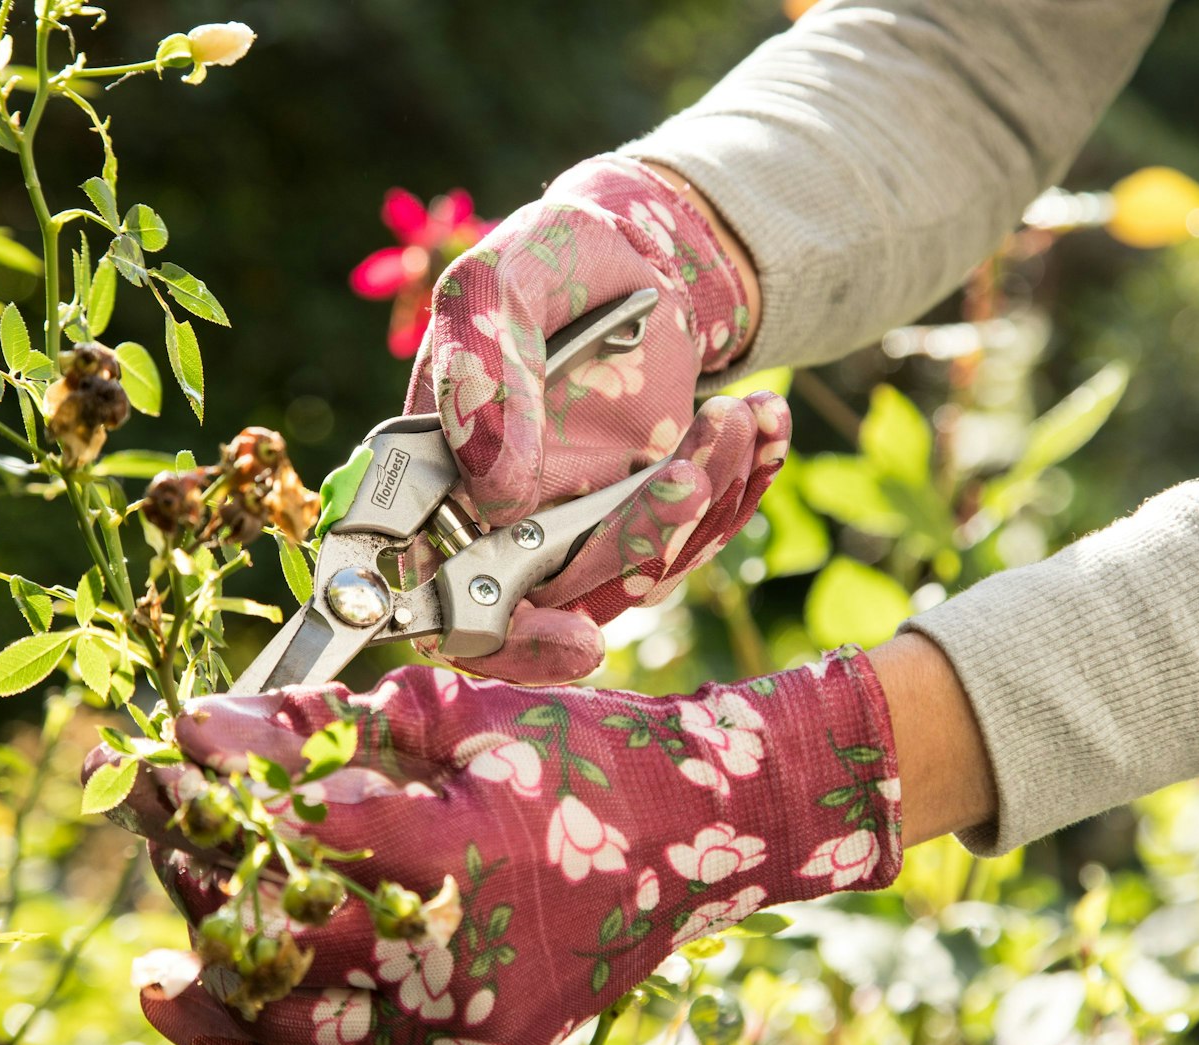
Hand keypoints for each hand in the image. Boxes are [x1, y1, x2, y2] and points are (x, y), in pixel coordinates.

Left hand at [92, 650, 900, 1044]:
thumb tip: (202, 726)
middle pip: (279, 942)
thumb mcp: (462, 716)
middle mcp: (461, 953)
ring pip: (302, 1033)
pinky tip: (228, 1007)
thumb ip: (328, 726)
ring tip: (164, 957)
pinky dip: (284, 1043)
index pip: (289, 839)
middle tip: (159, 835)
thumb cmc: (588, 757)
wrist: (705, 832)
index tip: (160, 769)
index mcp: (456, 849)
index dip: (210, 802)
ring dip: (222, 985)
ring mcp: (473, 1019)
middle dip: (203, 884)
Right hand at [405, 155, 779, 684]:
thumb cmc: (546, 260)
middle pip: (563, 598)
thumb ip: (482, 370)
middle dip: (638, 546)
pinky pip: (695, 539)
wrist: (632, 251)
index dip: (501, 639)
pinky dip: (740, 487)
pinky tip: (761, 422)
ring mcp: (576, 527)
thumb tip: (495, 493)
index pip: (441, 602)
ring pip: (643, 573)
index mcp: (436, 479)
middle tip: (689, 476)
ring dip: (704, 503)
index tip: (577, 639)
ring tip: (734, 413)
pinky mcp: (644, 519)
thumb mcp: (501, 283)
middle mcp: (501, 522)